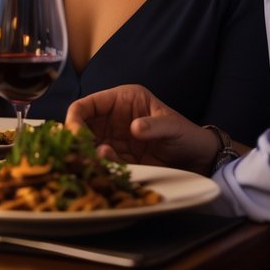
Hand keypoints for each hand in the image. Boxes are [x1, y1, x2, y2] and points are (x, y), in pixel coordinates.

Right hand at [65, 85, 218, 172]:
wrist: (197, 160)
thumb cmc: (186, 134)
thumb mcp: (172, 126)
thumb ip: (154, 126)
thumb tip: (134, 128)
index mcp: (121, 100)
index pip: (86, 105)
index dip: (74, 118)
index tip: (72, 135)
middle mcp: (112, 118)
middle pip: (80, 127)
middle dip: (75, 141)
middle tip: (77, 156)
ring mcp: (113, 140)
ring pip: (87, 147)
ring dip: (86, 157)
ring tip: (95, 165)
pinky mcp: (118, 159)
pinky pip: (101, 163)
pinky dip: (99, 168)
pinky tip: (106, 170)